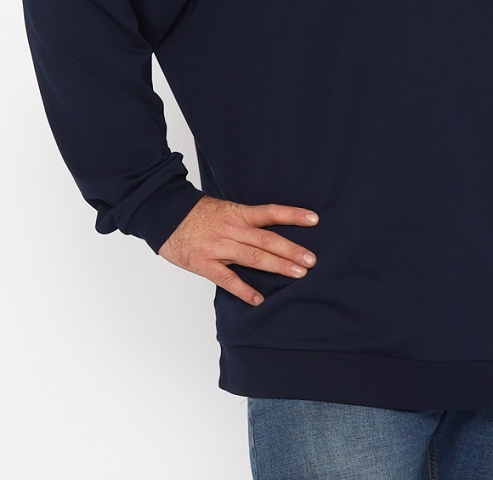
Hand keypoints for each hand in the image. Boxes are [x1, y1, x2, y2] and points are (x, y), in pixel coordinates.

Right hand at [158, 195, 318, 304]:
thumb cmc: (196, 212)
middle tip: (312, 260)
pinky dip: (243, 290)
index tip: (314, 219)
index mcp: (238, 213)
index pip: (270, 213)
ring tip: (298, 274)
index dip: (292, 215)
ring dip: (278, 266)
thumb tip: (272, 227)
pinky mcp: (204, 264)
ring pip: (253, 257)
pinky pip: (227, 279)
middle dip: (291, 250)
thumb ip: (245, 219)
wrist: (164, 215)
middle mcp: (231, 229)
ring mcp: (218, 247)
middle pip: (267, 239)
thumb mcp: (224, 208)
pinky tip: (258, 299)